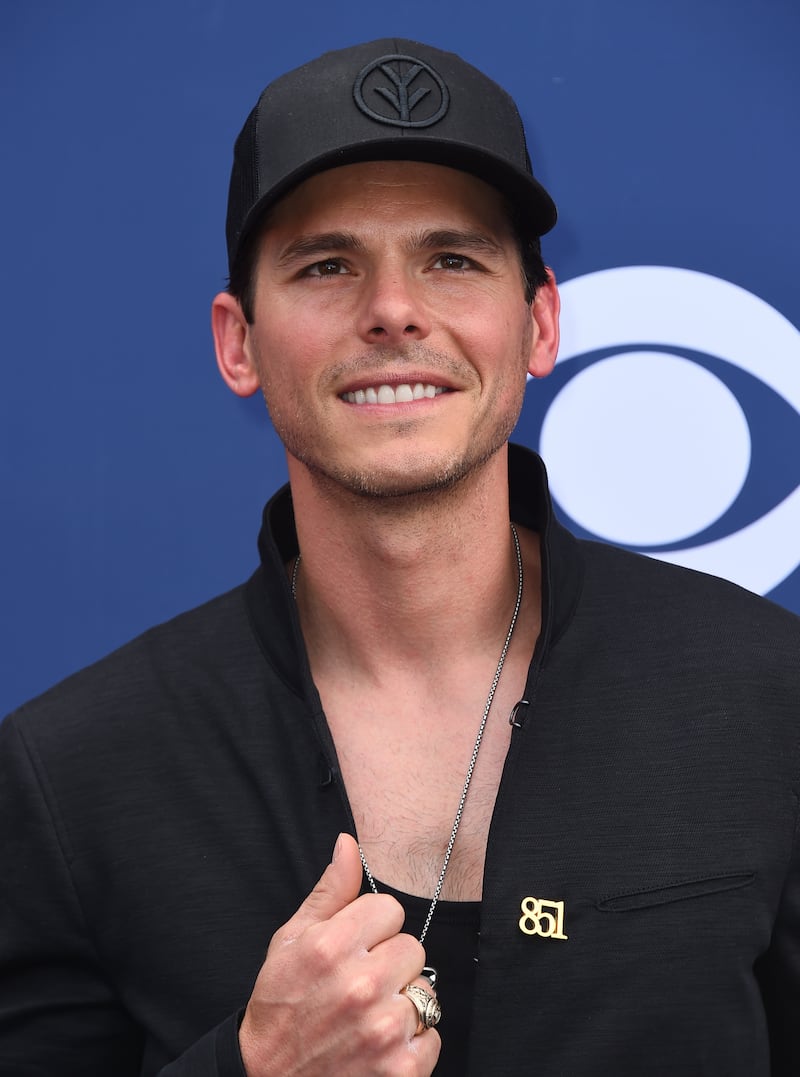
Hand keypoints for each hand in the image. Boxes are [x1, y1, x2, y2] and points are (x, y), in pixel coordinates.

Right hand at [239, 833, 440, 1075]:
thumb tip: (348, 843)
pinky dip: (412, 1044)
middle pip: (412, 948)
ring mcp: (383, 1030)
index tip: (356, 948)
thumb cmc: (280, 1007)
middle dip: (390, 963)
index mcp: (332, 947)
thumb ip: (330, 891)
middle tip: (360, 985)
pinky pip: (433, 1036)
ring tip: (368, 1016)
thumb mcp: (290, 941)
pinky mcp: (400, 1069)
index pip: (390, 909)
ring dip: (402, 1003)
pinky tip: (379, 1045)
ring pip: (425, 992)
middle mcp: (361, 985)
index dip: (373, 928)